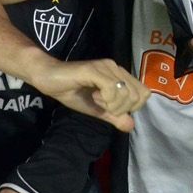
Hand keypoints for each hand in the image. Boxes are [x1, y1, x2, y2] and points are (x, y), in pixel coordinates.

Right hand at [30, 59, 148, 130]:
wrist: (48, 78)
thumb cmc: (71, 92)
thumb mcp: (96, 109)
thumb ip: (113, 116)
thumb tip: (131, 126)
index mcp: (120, 75)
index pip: (144, 93)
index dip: (132, 107)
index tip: (112, 108)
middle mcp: (116, 68)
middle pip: (137, 95)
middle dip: (121, 108)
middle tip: (103, 104)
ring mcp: (106, 67)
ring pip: (126, 92)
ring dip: (111, 104)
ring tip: (96, 98)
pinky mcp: (95, 69)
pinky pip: (111, 88)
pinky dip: (105, 99)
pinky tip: (93, 96)